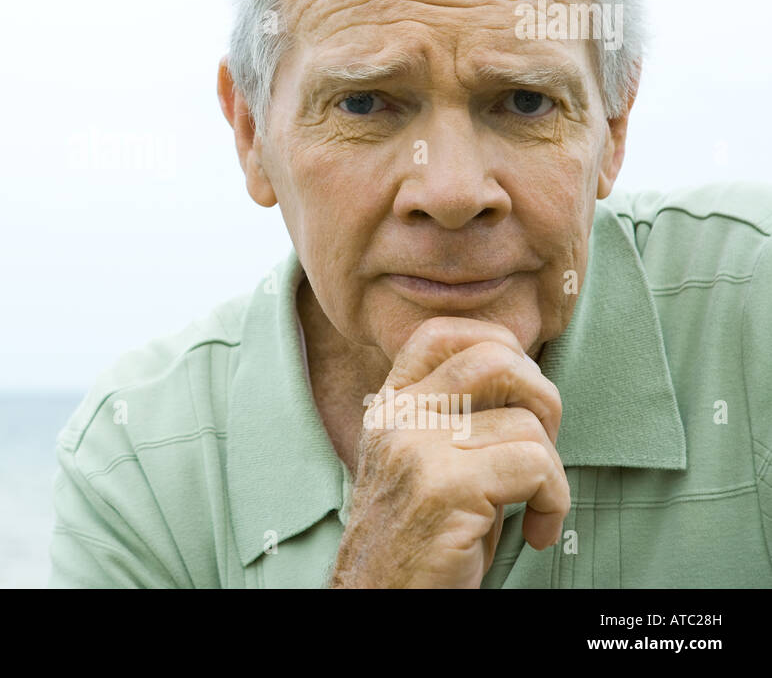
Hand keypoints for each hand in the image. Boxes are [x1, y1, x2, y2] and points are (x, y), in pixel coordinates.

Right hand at [328, 316, 568, 587]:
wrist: (378, 599)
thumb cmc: (420, 541)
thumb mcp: (427, 464)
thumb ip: (459, 419)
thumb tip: (529, 381)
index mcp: (391, 406)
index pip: (442, 333)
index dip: (499, 347)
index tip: (521, 399)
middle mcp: (398, 417)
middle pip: (496, 358)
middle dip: (543, 399)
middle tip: (541, 452)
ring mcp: (417, 447)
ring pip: (528, 422)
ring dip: (553, 473)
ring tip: (537, 507)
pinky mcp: (445, 487)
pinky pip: (536, 467)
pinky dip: (555, 502)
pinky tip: (535, 533)